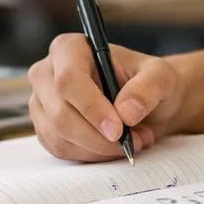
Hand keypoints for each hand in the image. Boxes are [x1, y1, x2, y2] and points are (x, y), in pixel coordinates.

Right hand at [28, 33, 186, 161]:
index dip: (91, 107)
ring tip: (133, 140)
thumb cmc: (149, 82)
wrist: (145, 102)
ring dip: (99, 148)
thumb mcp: (161, 77)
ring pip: (60, 137)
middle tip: (135, 140)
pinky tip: (114, 146)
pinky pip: (61, 150)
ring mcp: (42, 102)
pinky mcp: (45, 127)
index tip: (118, 129)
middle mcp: (48, 73)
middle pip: (61, 113)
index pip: (69, 79)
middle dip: (99, 136)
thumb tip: (126, 111)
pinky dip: (92, 155)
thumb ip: (148, 87)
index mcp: (71, 48)